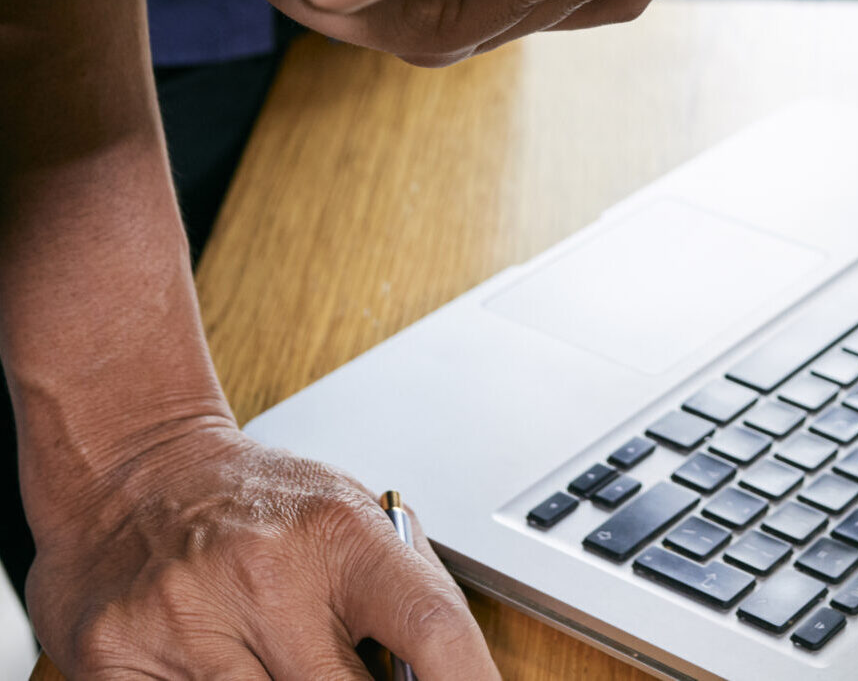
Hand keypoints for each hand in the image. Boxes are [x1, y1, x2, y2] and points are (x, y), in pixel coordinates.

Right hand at [26, 422, 496, 680]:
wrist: (135, 470)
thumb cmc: (256, 502)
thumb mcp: (345, 515)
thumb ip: (399, 590)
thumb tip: (454, 671)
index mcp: (340, 532)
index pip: (431, 624)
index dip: (470, 680)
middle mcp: (266, 574)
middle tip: (356, 675)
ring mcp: (188, 619)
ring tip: (287, 661)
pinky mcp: (117, 658)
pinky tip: (225, 667)